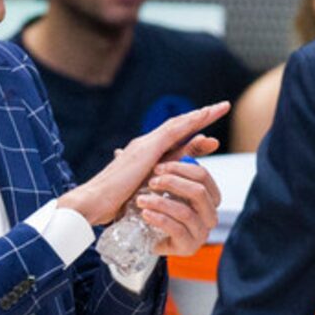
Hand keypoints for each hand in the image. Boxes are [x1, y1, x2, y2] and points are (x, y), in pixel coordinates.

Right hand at [59, 103, 229, 229]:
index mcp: (142, 158)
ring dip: (199, 116)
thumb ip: (150, 192)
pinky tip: (204, 117)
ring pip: (177, 125)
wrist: (93, 202)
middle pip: (177, 129)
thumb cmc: (110, 206)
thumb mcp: (138, 196)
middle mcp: (144, 146)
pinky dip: (189, 123)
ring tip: (219, 108)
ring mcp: (145, 145)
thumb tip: (155, 201)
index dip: (191, 140)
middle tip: (220, 109)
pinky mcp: (147, 149)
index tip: (209, 141)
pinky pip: (173, 131)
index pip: (171, 145)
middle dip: (199, 120)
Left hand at [134, 154, 222, 256]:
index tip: (157, 166)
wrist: (133, 232)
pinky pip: (176, 230)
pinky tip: (145, 214)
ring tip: (141, 199)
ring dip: (161, 202)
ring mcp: (200, 233)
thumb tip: (208, 138)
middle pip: (199, 192)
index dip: (182, 168)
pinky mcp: (188, 247)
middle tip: (151, 181)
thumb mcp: (165, 175)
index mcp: (208, 197)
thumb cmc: (149, 199)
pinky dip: (159, 219)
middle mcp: (209, 215)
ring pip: (186, 212)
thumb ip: (184, 156)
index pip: (204, 177)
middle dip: (173, 183)